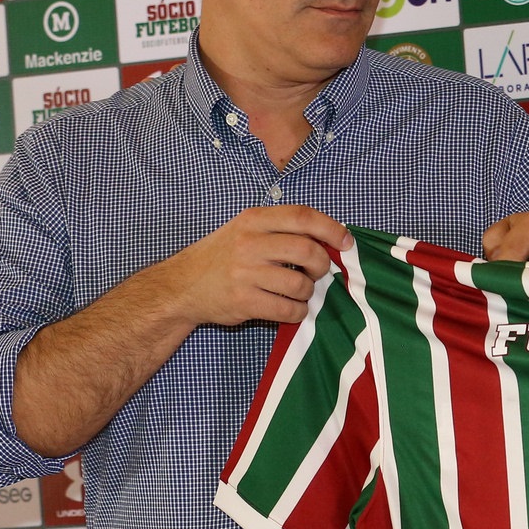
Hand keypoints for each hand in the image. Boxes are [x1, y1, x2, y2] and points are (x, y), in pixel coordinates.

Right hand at [160, 205, 351, 327]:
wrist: (182, 286)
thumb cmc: (222, 257)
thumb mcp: (245, 230)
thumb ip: (280, 229)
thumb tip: (330, 238)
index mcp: (254, 220)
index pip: (302, 216)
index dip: (331, 228)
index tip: (346, 242)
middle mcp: (249, 243)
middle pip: (308, 251)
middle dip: (323, 265)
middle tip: (319, 272)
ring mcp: (245, 273)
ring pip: (300, 285)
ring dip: (309, 293)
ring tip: (299, 292)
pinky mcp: (243, 301)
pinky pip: (287, 309)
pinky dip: (297, 312)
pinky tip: (290, 308)